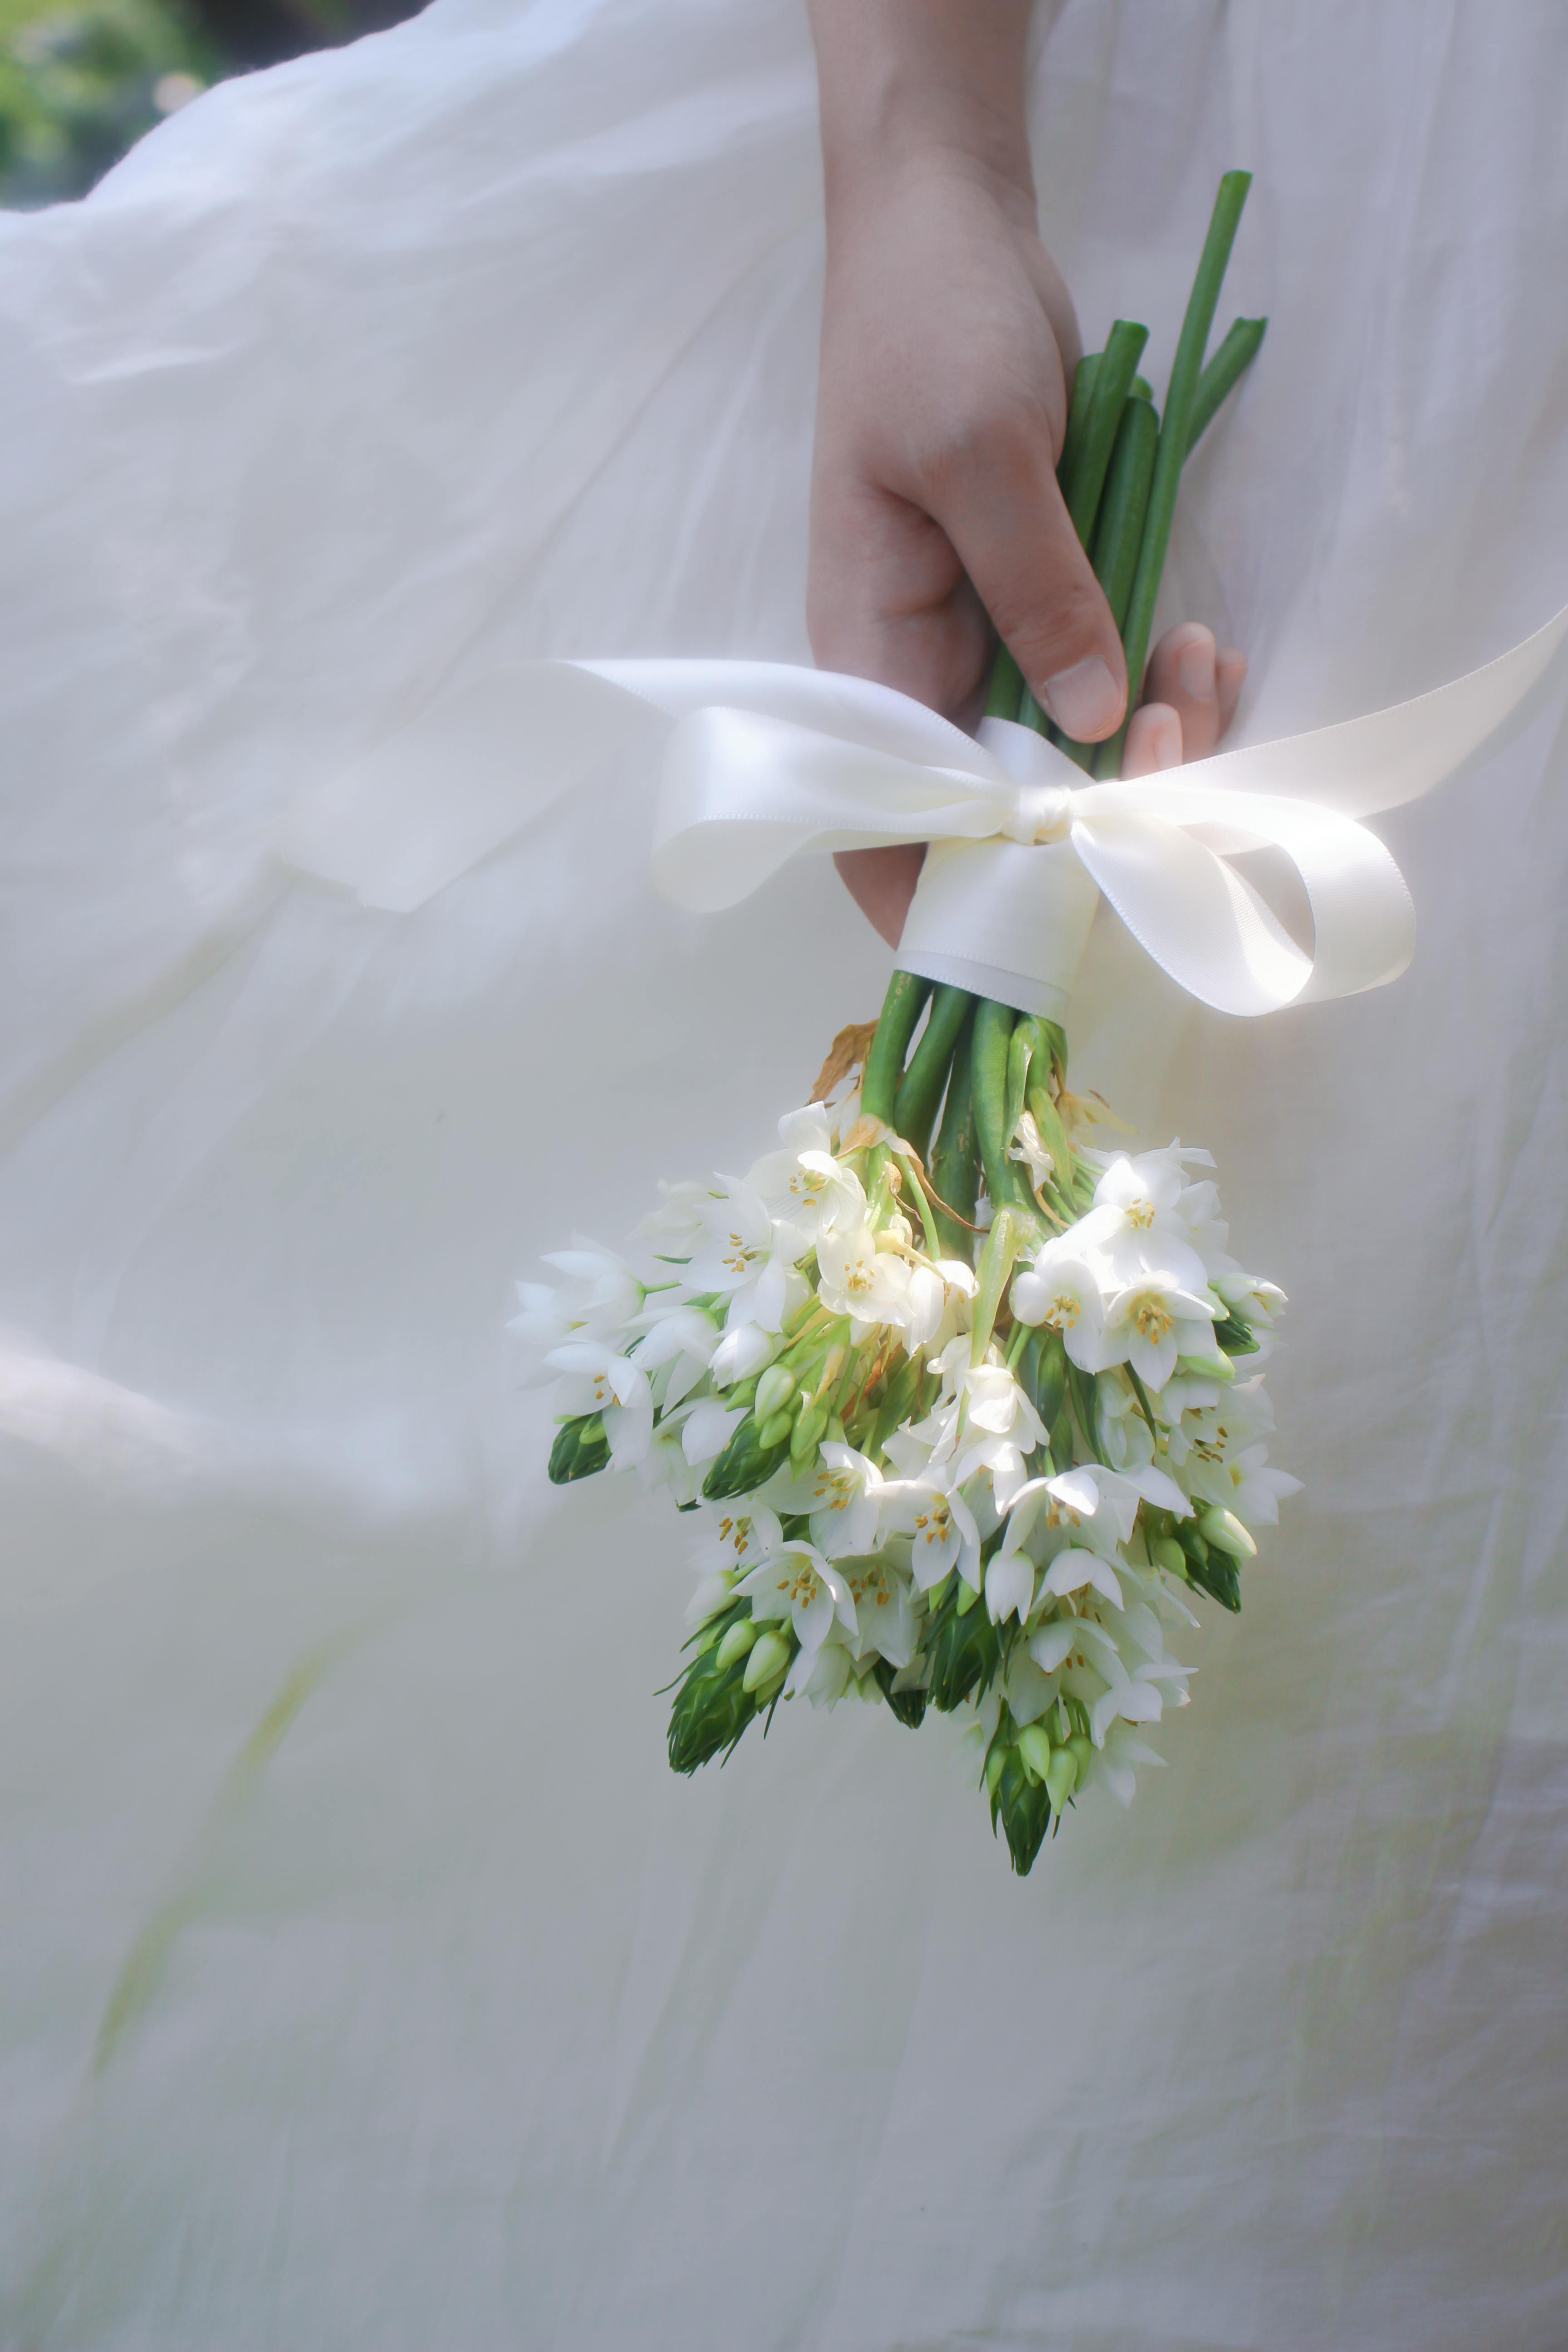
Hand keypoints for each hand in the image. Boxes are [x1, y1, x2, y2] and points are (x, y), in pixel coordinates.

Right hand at [805, 0, 1245, 945]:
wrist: (946, 229)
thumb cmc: (925, 333)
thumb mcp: (977, 453)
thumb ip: (1035, 590)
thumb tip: (1092, 723)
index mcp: (867, 656)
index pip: (882, 824)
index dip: (946, 899)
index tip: (1041, 931)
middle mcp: (922, 673)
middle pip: (996, 805)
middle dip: (1098, 809)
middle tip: (1184, 746)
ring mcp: (983, 643)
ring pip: (1066, 753)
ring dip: (1153, 741)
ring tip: (1208, 664)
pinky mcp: (1042, 606)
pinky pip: (1104, 683)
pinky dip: (1164, 685)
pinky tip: (1208, 644)